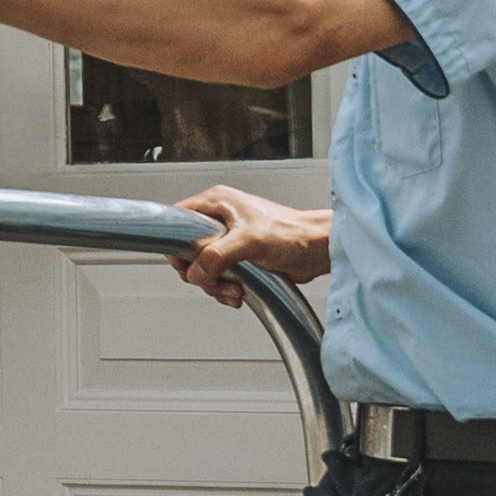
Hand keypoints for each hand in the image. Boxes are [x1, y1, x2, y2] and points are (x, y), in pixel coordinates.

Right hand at [173, 188, 333, 305]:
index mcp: (217, 203)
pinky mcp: (238, 258)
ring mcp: (229, 240)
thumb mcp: (249, 241)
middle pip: (189, 251)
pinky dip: (225, 289)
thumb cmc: (293, 233)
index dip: (178, 246)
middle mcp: (220, 219)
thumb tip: (195, 271)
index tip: (188, 264)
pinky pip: (218, 277)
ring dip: (215, 285)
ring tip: (234, 289)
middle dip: (202, 273)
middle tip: (217, 280)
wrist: (317, 250)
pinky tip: (239, 292)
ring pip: (203, 268)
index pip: (179, 221)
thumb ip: (216, 255)